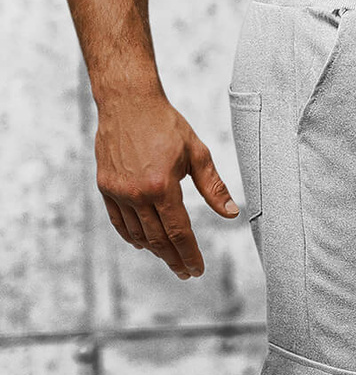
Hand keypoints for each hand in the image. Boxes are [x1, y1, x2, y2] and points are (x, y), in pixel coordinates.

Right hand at [95, 95, 238, 278]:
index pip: (180, 233)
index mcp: (163, 186)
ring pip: (138, 234)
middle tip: (185, 273)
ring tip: (170, 258)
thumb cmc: (166, 124)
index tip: (197, 269)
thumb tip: (231, 213)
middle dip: (174, 260)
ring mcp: (118, 191)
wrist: (126, 101)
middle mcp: (137, 193)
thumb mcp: (197, 152)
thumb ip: (214, 186)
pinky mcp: (105, 186)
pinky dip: (132, 237)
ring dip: (156, 251)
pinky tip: (144, 245)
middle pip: (159, 240)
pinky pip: (119, 222)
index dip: (190, 255)